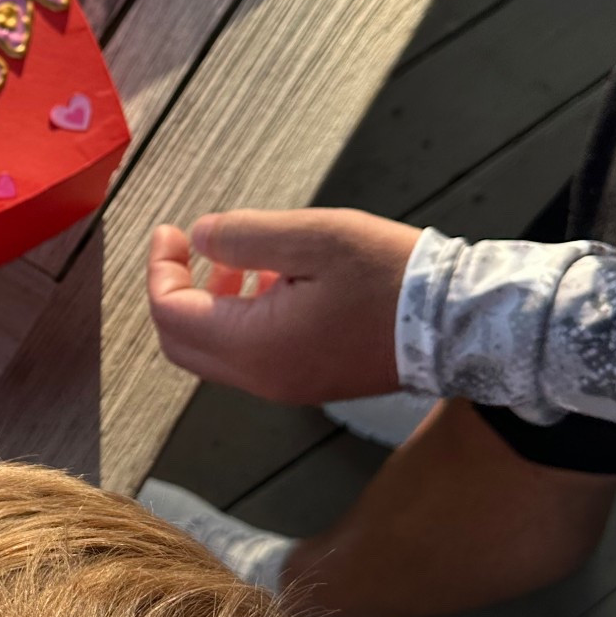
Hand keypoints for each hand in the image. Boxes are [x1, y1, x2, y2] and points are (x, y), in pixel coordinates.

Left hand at [145, 208, 420, 404]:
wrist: (455, 322)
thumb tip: (199, 237)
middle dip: (172, 292)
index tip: (171, 230)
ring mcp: (285, 386)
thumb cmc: (390, 275)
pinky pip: (250, 357)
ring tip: (235, 261)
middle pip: (181, 343)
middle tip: (186, 247)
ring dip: (207, 306)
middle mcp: (262, 378)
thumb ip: (244, 236)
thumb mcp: (314, 237)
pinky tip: (269, 283)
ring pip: (214, 353)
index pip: (170, 314)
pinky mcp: (307, 381)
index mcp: (256, 346)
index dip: (159, 269)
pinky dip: (238, 321)